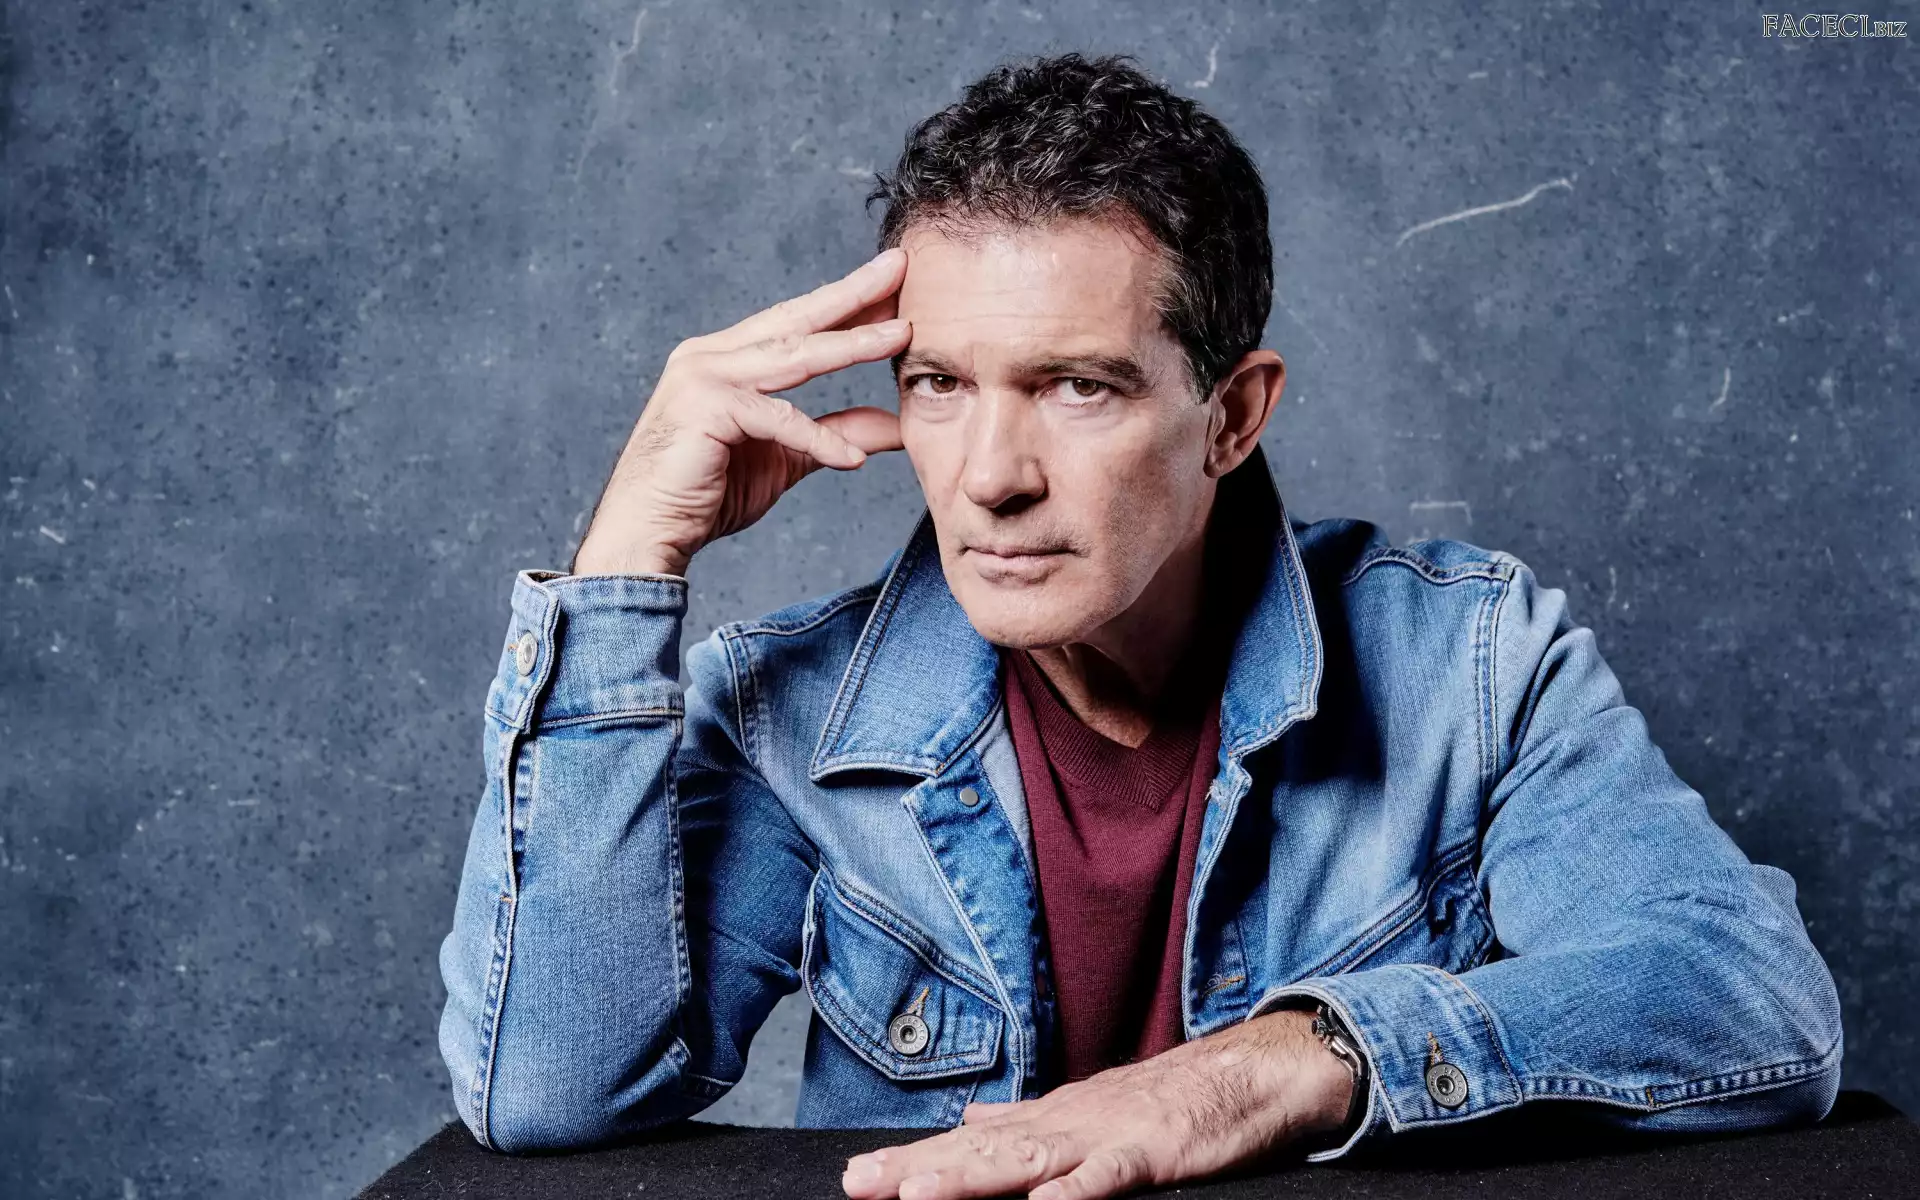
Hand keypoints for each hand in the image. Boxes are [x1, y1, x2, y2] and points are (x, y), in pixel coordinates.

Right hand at [571, 248, 911, 576]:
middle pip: (795, 320)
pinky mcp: (703, 409)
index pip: (796, 323)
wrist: (648, 531)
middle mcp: (710, 356)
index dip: (847, 303)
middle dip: (852, 293)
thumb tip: (898, 426)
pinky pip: (776, 418)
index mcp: (727, 358)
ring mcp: (702, 377)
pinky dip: (818, 438)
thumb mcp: (789, 457)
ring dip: (850, 344)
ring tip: (899, 336)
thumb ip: (836, 432)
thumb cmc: (708, 493)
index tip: (895, 285)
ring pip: (792, 357)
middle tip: (900, 267)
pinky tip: (852, 459)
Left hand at [840, 1010, 1353, 1199]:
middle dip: (916, 1171)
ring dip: (972, 1178)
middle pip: (979, 1153)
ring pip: (1028, 1160)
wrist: (1248, 1073)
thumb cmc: (1169, 1098)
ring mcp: (1106, 1135)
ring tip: (918, 1196)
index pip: (966, 1145)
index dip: (911, 1161)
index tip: (855, 1176)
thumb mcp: (1086, 1108)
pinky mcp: (1151, 1151)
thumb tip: (970, 1122)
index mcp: (1048, 1119)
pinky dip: (1075, 1191)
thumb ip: (1027, 1120)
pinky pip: (1108, 1176)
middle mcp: (1065, 1123)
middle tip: (857, 1185)